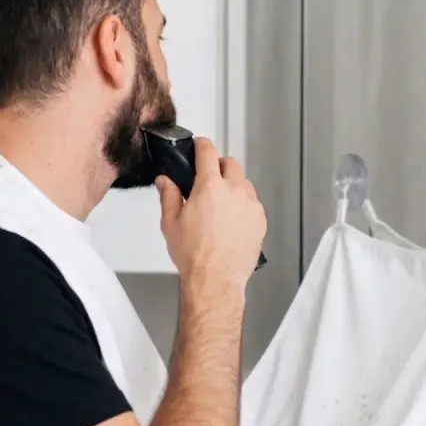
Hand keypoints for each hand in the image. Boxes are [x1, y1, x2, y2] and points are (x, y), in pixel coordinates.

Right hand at [156, 137, 265, 289]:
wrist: (216, 280)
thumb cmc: (194, 255)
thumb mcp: (171, 223)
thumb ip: (169, 196)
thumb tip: (165, 181)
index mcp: (210, 187)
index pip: (208, 152)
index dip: (201, 145)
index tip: (199, 145)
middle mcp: (234, 191)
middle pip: (230, 163)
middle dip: (218, 166)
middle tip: (207, 179)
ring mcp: (251, 205)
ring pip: (243, 183)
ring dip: (232, 185)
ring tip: (219, 204)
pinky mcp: (260, 220)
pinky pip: (253, 203)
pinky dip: (242, 204)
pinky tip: (230, 220)